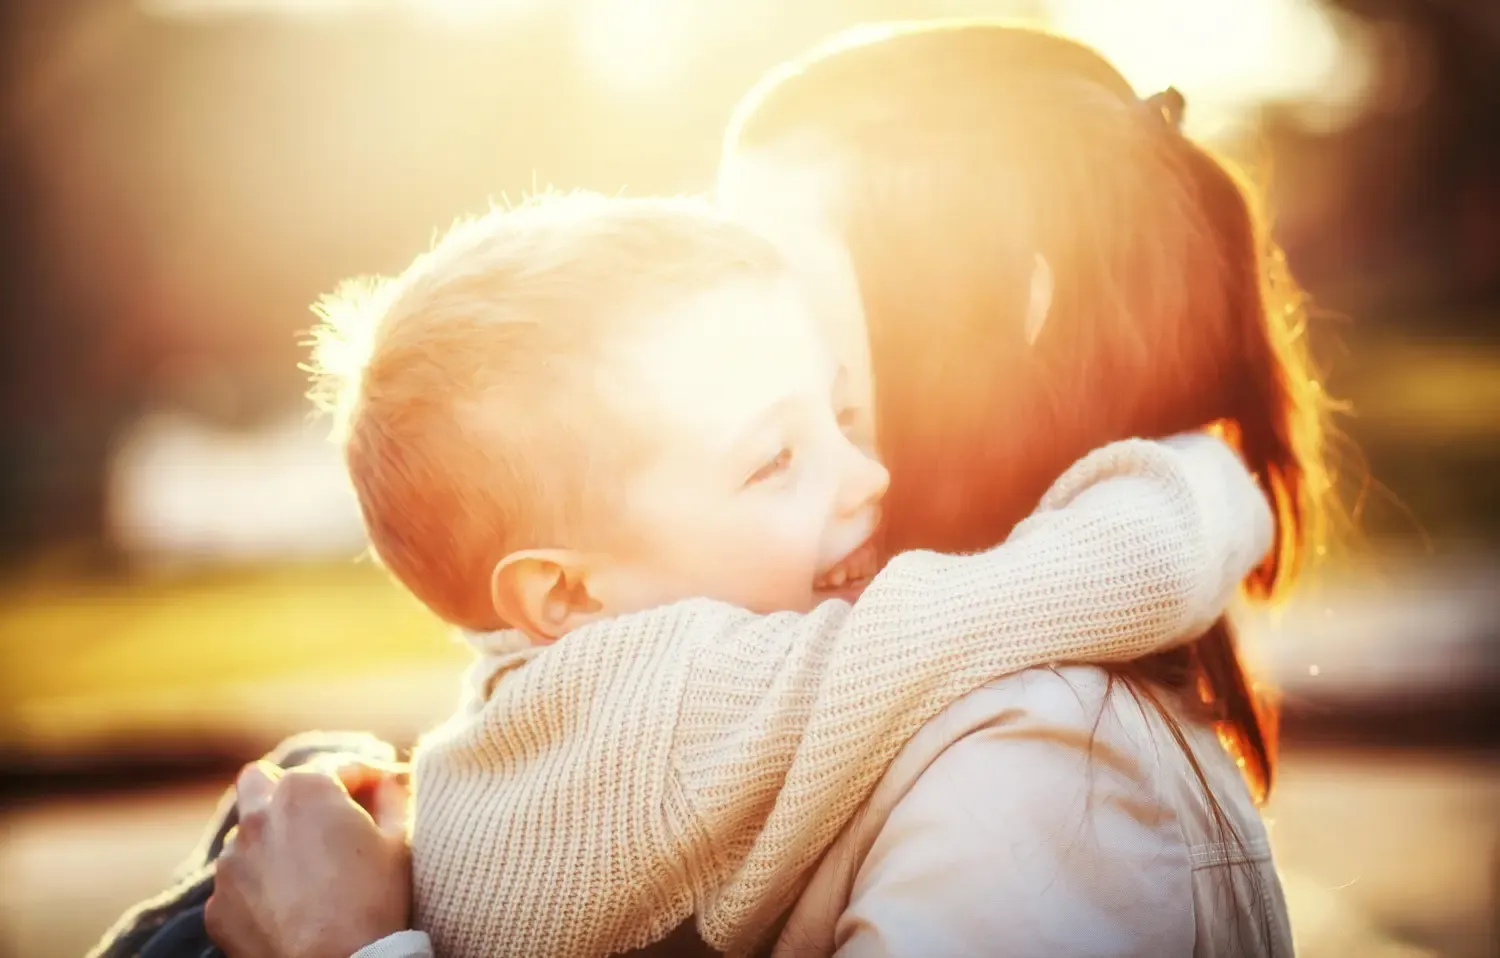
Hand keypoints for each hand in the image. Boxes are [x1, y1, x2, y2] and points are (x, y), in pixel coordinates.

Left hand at [205, 762, 412, 957]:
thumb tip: (385, 780)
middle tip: (317, 818)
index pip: (337, 767)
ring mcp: (231, 862)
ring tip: (303, 872)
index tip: (379, 794)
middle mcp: (258, 816)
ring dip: (269, 842)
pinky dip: (257, 888)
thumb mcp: (399, 839)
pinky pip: (236, 884)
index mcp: (306, 790)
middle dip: (287, 792)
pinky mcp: (218, 905)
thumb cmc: (375, 901)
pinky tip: (286, 907)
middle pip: (259, 781)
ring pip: (244, 836)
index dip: (365, 779)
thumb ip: (391, 795)